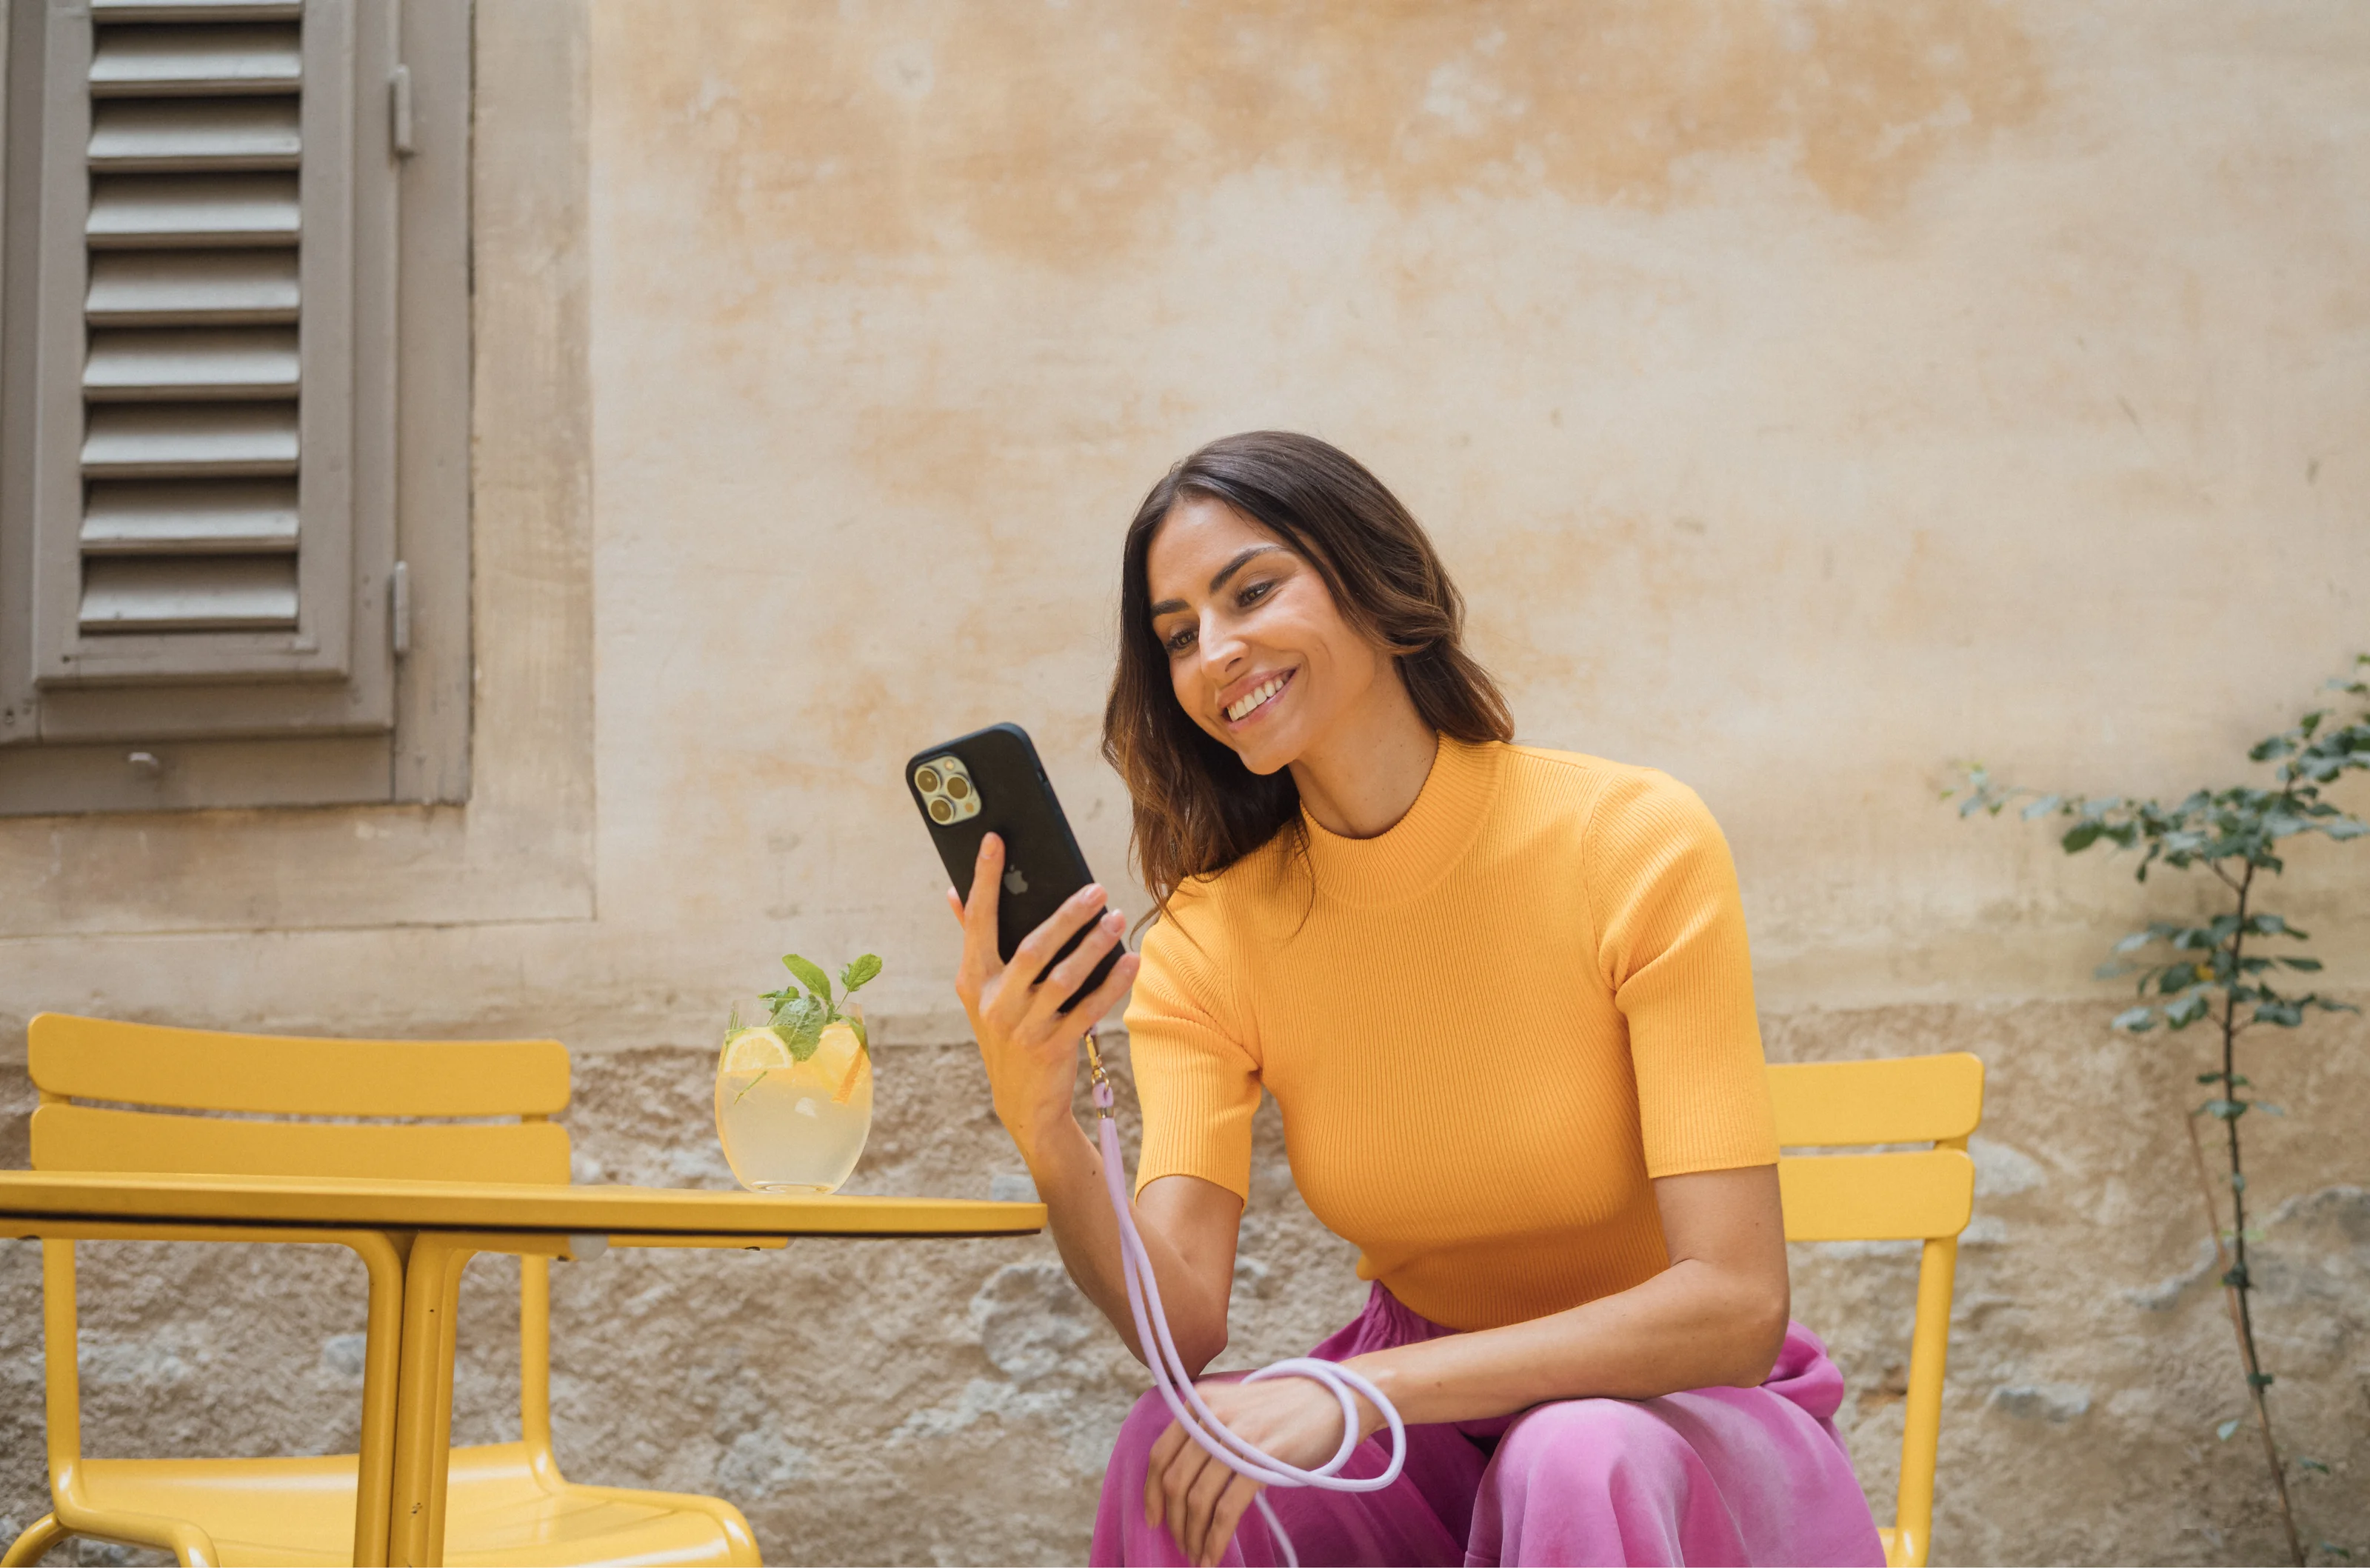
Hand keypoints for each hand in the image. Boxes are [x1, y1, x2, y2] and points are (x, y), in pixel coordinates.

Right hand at [945, 832, 1140, 1164]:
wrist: (1022, 1103)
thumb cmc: (1005, 1032)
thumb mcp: (981, 992)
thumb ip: (972, 941)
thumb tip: (954, 892)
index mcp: (972, 981)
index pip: (977, 922)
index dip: (984, 880)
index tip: (994, 839)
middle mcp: (994, 1004)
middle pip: (1031, 950)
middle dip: (1065, 916)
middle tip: (1094, 889)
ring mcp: (1023, 1029)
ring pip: (1063, 979)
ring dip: (1093, 946)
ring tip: (1116, 918)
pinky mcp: (1054, 1049)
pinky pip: (1089, 1010)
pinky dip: (1112, 984)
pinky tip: (1130, 961)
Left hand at [1144, 1373, 1379, 1567]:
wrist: (1336, 1399)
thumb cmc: (1287, 1409)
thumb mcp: (1237, 1408)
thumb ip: (1208, 1433)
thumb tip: (1183, 1485)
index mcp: (1200, 1404)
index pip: (1160, 1453)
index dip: (1151, 1492)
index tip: (1154, 1518)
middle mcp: (1212, 1417)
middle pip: (1175, 1481)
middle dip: (1175, 1521)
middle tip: (1182, 1544)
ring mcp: (1236, 1438)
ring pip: (1198, 1499)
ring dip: (1193, 1534)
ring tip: (1198, 1554)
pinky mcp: (1260, 1460)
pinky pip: (1226, 1510)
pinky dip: (1215, 1538)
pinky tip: (1213, 1555)